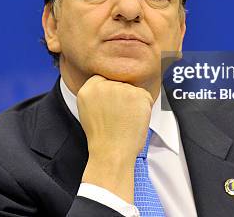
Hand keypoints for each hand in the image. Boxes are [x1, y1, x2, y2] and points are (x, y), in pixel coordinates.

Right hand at [77, 75, 153, 203]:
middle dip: (122, 98)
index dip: (110, 94)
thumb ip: (97, 95)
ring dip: (134, 103)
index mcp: (88, 89)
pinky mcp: (137, 94)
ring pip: (133, 90)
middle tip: (118, 117)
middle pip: (120, 84)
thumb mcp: (89, 111)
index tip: (110, 107)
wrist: (112, 153)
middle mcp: (103, 85)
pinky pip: (145, 96)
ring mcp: (121, 88)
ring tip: (125, 121)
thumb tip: (111, 86)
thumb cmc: (102, 138)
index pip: (103, 80)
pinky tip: (134, 120)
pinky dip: (144, 108)